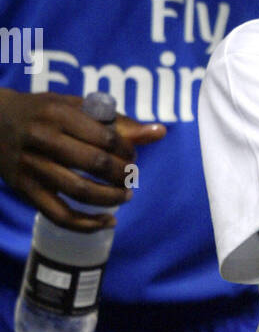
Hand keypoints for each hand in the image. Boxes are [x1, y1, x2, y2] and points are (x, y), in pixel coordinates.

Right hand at [0, 89, 166, 231]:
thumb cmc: (44, 112)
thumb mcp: (76, 107)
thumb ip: (118, 121)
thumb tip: (161, 132)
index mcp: (59, 113)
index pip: (107, 137)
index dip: (128, 150)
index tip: (132, 155)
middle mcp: (43, 139)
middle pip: (96, 164)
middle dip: (123, 174)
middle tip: (132, 176)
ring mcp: (32, 166)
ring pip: (80, 191)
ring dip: (111, 198)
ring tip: (125, 196)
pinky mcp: (25, 189)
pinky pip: (59, 215)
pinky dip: (87, 224)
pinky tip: (107, 222)